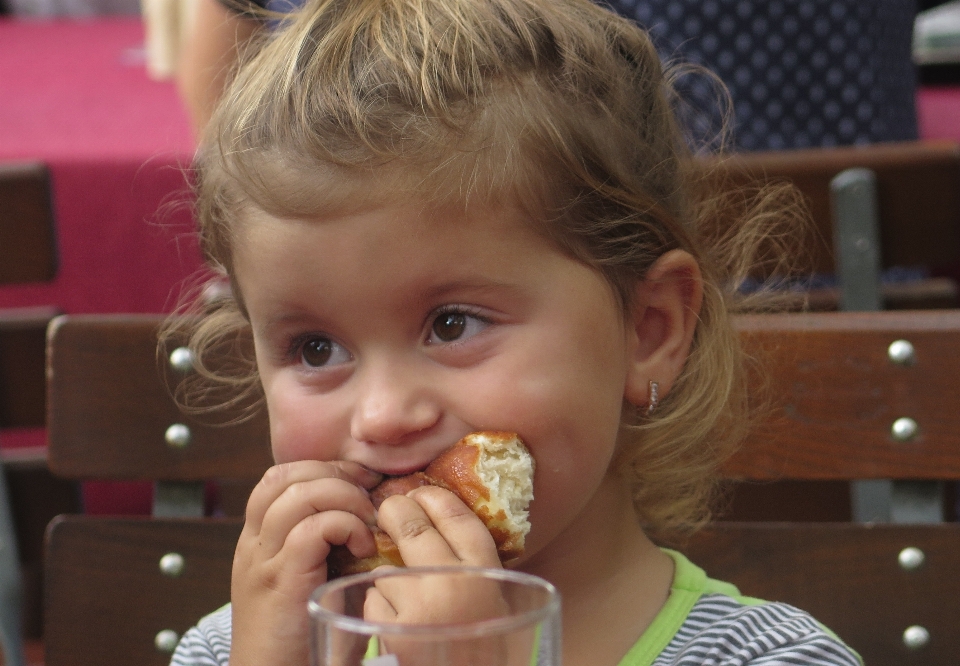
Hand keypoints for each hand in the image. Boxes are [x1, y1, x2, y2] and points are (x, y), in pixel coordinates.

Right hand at [229, 460, 380, 665]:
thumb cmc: (305, 640)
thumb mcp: (316, 581)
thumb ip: (332, 546)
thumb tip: (381, 514)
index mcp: (259, 540)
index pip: (281, 476)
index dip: (326, 470)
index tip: (363, 484)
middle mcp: (253, 544)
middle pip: (286, 476)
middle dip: (336, 476)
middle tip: (369, 497)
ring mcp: (263, 561)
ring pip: (299, 493)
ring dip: (344, 498)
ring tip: (368, 523)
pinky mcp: (281, 581)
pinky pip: (312, 528)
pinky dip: (345, 526)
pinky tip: (364, 547)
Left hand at [366, 486, 505, 622]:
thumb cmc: (487, 650)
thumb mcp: (496, 601)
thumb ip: (475, 567)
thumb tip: (444, 529)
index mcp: (483, 573)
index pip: (456, 516)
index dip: (434, 498)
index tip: (421, 494)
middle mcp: (450, 583)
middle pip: (413, 527)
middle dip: (397, 512)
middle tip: (391, 511)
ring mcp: (417, 606)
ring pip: (387, 570)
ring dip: (390, 577)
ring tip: (405, 595)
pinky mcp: (390, 629)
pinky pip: (374, 599)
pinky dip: (381, 606)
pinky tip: (398, 619)